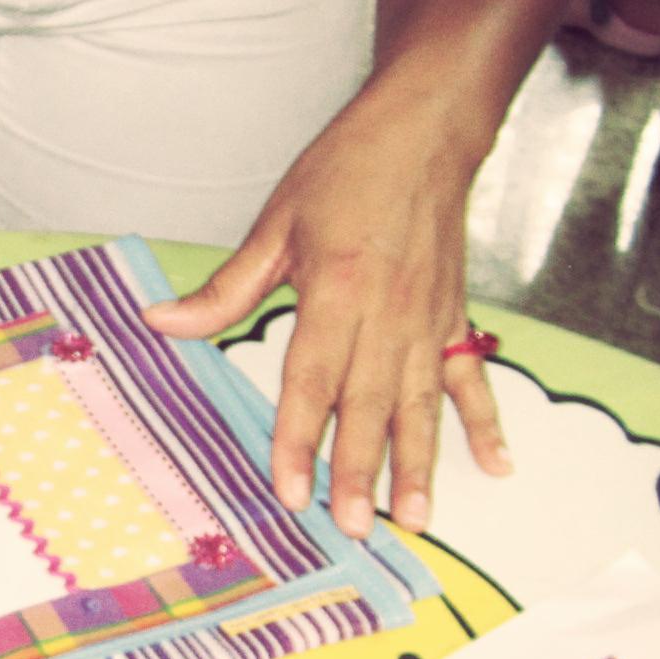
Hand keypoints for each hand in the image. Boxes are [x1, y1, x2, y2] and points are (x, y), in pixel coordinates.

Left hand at [144, 115, 508, 536]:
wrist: (425, 131)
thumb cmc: (348, 170)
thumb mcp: (275, 224)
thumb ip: (225, 289)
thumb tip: (161, 323)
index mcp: (337, 292)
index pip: (310, 381)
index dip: (297, 439)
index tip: (289, 491)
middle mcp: (387, 315)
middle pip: (368, 407)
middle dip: (359, 472)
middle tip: (351, 527)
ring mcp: (427, 321)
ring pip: (421, 406)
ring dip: (418, 465)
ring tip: (414, 519)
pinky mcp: (454, 317)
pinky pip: (472, 378)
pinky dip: (486, 423)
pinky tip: (498, 466)